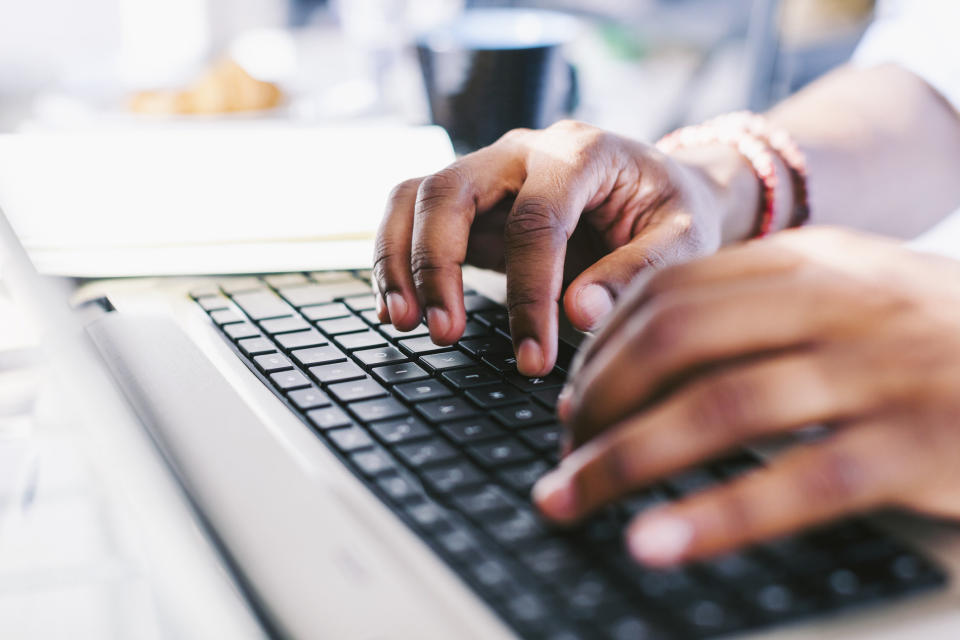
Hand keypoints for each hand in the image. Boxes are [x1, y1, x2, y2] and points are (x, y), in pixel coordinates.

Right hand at [373, 120, 758, 375]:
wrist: (661, 189)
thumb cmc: (674, 212)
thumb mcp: (685, 238)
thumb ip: (638, 273)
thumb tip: (577, 314)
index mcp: (581, 153)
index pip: (535, 221)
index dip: (528, 294)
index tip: (533, 356)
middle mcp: (523, 152)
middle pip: (449, 190)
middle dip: (435, 266)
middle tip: (444, 334)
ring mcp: (491, 172)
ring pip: (416, 197)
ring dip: (400, 261)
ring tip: (405, 323)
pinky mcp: (474, 202)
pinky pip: (414, 216)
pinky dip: (396, 259)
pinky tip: (400, 309)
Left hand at [533, 227, 959, 565]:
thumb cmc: (940, 341)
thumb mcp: (853, 298)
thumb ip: (760, 310)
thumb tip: (637, 351)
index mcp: (814, 261)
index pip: (673, 290)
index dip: (604, 349)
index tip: (571, 399)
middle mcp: (840, 302)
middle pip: (677, 338)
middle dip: (598, 400)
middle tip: (562, 452)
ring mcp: (881, 371)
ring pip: (719, 406)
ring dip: (626, 459)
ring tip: (568, 500)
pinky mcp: (920, 447)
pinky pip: (798, 482)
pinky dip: (716, 516)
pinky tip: (656, 543)